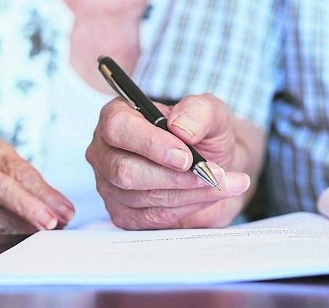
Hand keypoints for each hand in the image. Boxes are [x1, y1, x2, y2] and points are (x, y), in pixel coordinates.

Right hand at [0, 137, 74, 233]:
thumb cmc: (3, 179)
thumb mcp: (18, 173)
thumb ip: (38, 190)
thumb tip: (64, 212)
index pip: (21, 171)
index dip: (45, 193)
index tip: (66, 210)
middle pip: (2, 189)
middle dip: (30, 208)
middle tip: (53, 222)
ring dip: (25, 226)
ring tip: (46, 231)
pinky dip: (10, 236)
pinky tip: (26, 238)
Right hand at [86, 94, 252, 228]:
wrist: (214, 163)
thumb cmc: (204, 132)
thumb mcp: (210, 112)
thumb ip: (199, 111)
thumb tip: (182, 128)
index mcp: (118, 115)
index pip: (118, 128)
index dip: (151, 144)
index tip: (186, 157)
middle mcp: (107, 151)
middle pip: (126, 170)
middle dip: (174, 176)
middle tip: (212, 173)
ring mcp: (111, 185)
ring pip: (143, 197)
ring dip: (189, 192)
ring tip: (221, 182)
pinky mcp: (124, 214)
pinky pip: (152, 217)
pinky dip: (187, 207)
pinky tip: (209, 195)